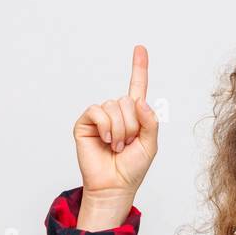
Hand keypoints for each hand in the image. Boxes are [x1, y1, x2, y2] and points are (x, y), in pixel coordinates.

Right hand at [73, 45, 159, 198]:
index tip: (140, 48)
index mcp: (134, 115)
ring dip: (120, 130)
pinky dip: (105, 126)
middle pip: (127, 101)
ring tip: (116, 146)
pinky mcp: (85, 123)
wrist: (114, 186)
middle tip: (127, 144)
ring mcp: (100, 117)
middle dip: (132, 125)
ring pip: (114, 106)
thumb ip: (150, 122)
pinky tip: (106, 140)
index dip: (139, 67)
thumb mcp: (150, 145)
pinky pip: (97, 111)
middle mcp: (116, 112)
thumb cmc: (132, 168)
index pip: (137, 86)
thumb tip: (140, 101)